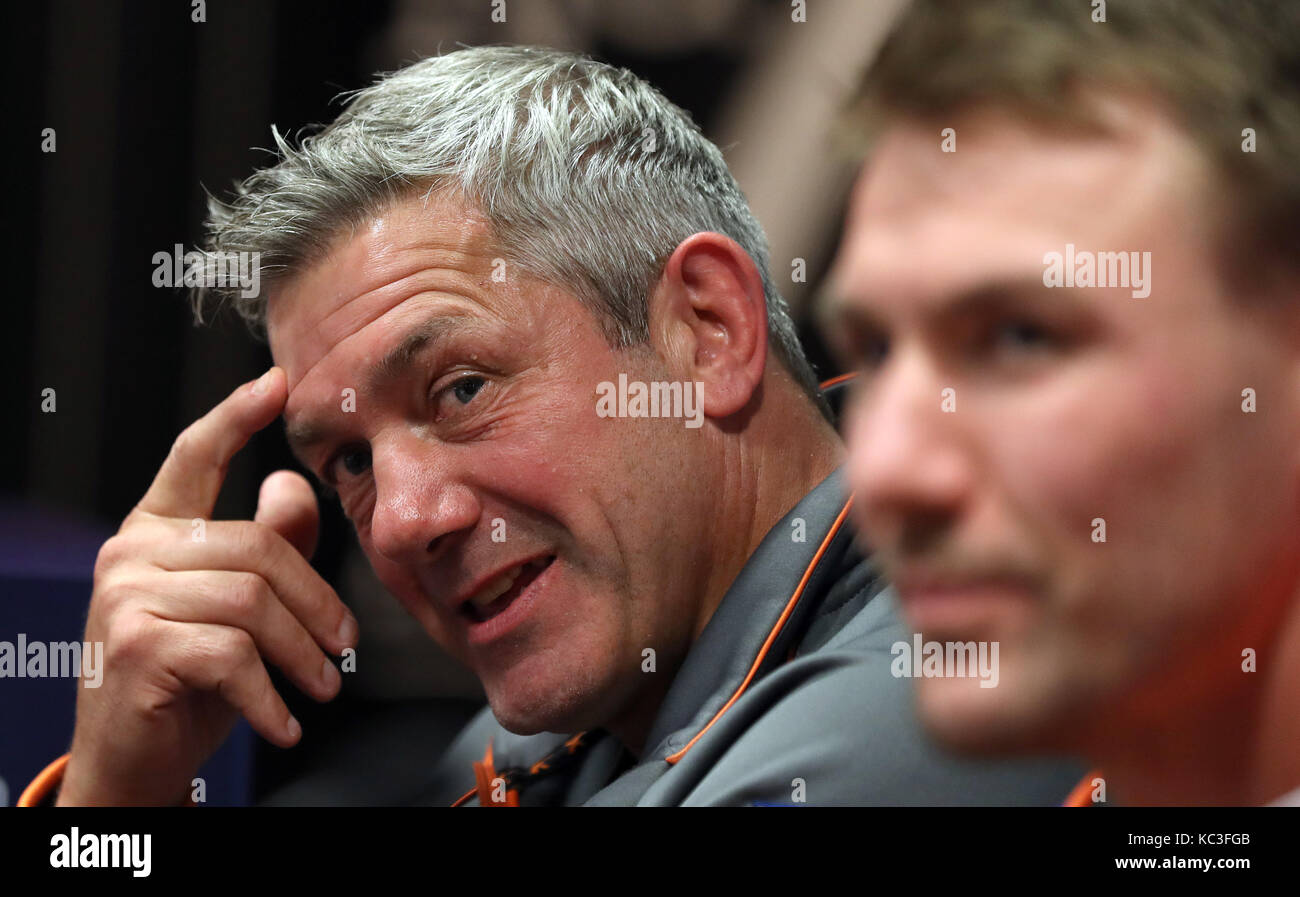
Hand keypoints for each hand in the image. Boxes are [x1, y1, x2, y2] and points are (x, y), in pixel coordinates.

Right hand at [57, 368, 356, 804]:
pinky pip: (233, 656)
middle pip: (257, 548)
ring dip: (301, 654)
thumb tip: (291, 484)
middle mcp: (132, 552)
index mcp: (156, 530)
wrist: (129, 758)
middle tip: (344, 648)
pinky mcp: (136, 646)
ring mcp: (127, 596)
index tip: (277, 383)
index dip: (235, 416)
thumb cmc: (187, 677)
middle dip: (315, 603)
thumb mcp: (234, 607)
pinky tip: (285, 723)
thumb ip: (267, 546)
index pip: (194, 456)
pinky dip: (270, 696)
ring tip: (322, 688)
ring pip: (252, 604)